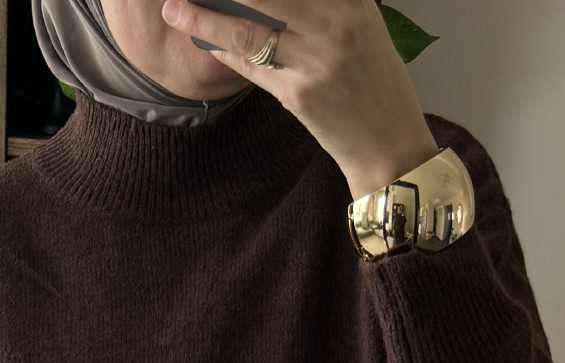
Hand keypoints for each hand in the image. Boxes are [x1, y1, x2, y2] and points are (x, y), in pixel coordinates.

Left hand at [158, 0, 437, 194]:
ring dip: (204, 17)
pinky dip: (223, 51)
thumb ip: (324, 7)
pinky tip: (201, 40)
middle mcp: (335, 23)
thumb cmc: (375, 84)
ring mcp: (315, 59)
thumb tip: (267, 1)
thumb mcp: (361, 29)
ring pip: (247, 28)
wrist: (391, 147)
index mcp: (351, 1)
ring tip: (173, 8)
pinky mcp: (299, 94)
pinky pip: (251, 67)